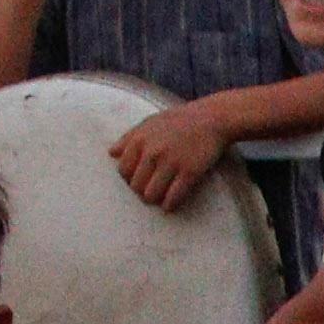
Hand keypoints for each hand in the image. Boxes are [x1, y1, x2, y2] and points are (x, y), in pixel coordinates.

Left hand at [115, 99, 234, 209]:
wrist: (211, 118)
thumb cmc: (179, 121)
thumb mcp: (150, 123)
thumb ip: (129, 138)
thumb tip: (112, 153)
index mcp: (139, 139)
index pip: (123, 170)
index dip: (130, 178)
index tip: (139, 180)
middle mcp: (152, 152)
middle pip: (135, 185)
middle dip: (141, 191)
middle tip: (151, 190)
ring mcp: (171, 162)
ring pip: (151, 195)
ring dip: (154, 199)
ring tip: (159, 198)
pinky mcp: (189, 172)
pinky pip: (173, 197)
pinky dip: (169, 205)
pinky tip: (170, 205)